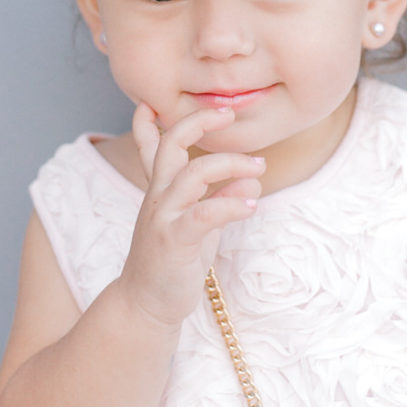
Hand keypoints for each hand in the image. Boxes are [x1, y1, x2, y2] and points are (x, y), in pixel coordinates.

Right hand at [118, 102, 262, 328]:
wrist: (147, 305)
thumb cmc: (173, 262)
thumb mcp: (200, 226)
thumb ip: (221, 199)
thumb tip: (251, 182)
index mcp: (161, 191)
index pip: (152, 147)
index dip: (148, 122)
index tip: (152, 101)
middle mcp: (158, 198)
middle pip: (171, 145)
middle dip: (199, 122)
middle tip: (229, 113)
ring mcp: (163, 218)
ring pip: (192, 174)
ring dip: (230, 164)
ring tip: (259, 168)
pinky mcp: (175, 241)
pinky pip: (204, 214)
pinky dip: (230, 205)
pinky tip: (252, 206)